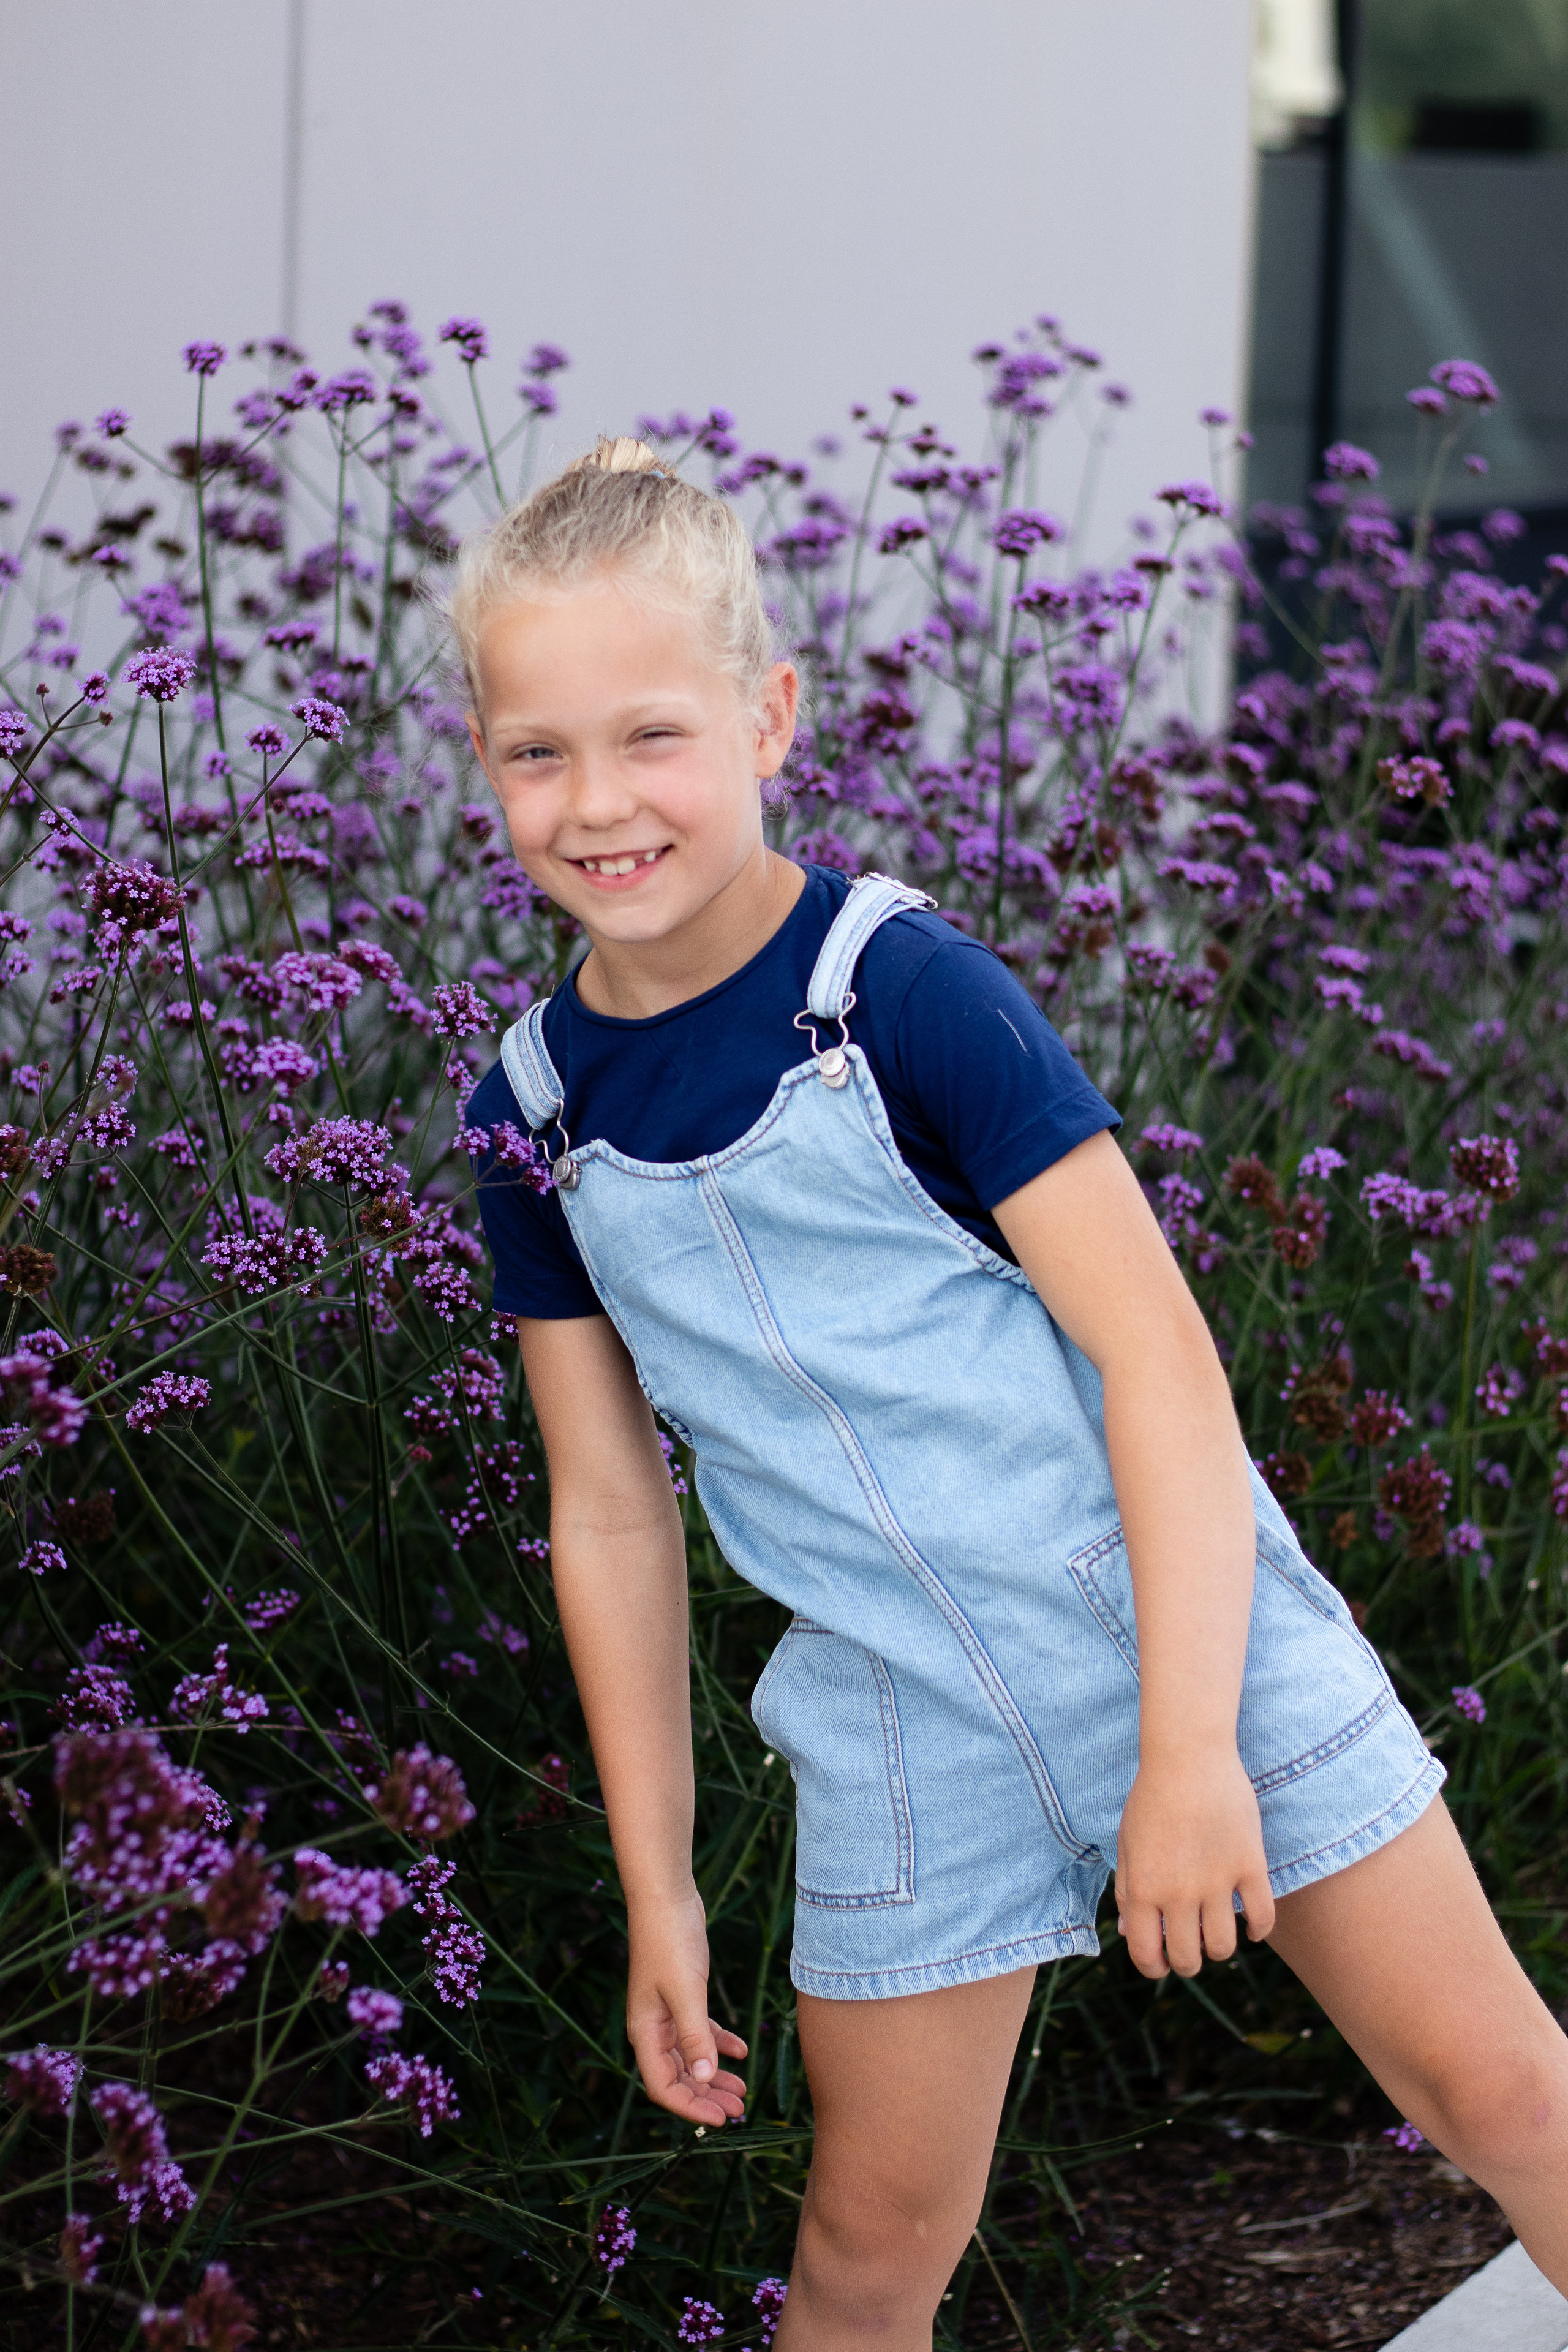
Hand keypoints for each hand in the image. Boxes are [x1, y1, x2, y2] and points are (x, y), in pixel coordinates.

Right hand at [625, 1885, 747, 2125]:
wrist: (666, 1898)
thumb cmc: (670, 1942)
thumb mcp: (686, 1992)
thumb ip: (695, 2036)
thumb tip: (705, 2078)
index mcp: (645, 2032)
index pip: (663, 2086)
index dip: (691, 2107)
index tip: (721, 2119)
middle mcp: (652, 2027)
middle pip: (679, 2076)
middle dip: (707, 2096)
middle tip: (738, 2109)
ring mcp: (666, 2011)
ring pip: (691, 2055)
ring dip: (715, 2073)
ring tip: (742, 2089)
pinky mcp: (682, 1995)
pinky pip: (700, 2030)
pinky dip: (719, 2042)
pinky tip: (741, 2049)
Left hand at [1115, 1748, 1275, 1978]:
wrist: (1188, 1756)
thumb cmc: (1151, 1798)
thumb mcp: (1126, 1843)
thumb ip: (1126, 1889)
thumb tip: (1129, 1933)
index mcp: (1143, 1888)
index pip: (1146, 1953)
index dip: (1153, 1967)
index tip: (1161, 1963)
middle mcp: (1179, 1892)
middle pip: (1188, 1958)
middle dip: (1187, 1962)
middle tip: (1190, 1950)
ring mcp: (1217, 1881)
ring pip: (1224, 1947)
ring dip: (1219, 1948)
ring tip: (1216, 1933)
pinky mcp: (1250, 1865)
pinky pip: (1262, 1917)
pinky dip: (1258, 1930)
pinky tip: (1251, 1926)